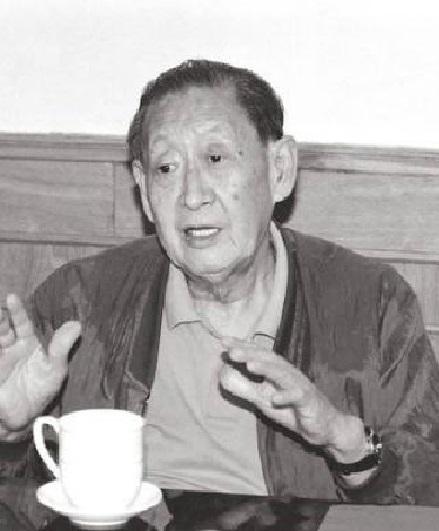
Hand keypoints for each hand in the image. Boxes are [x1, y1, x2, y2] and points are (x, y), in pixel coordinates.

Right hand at [0, 294, 80, 440]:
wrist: (21, 418)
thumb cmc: (40, 391)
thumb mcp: (54, 368)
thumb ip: (61, 346)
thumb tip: (77, 324)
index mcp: (27, 343)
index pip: (21, 322)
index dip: (16, 310)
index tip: (12, 297)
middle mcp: (9, 347)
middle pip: (1, 327)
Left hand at [219, 338, 365, 462]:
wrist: (324, 427)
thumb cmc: (292, 409)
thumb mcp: (264, 400)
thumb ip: (246, 389)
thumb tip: (223, 378)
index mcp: (276, 371)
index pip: (258, 354)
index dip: (242, 346)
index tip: (223, 341)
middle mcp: (288, 373)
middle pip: (268, 359)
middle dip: (249, 352)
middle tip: (230, 350)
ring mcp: (299, 385)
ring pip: (282, 374)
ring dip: (265, 368)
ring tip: (249, 364)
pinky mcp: (309, 401)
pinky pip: (297, 397)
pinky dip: (286, 396)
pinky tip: (274, 399)